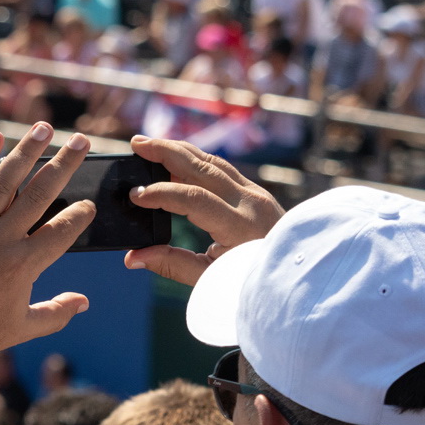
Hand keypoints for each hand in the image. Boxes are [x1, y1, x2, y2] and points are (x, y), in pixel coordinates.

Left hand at [0, 123, 94, 358]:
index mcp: (23, 266)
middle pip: (39, 195)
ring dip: (26, 152)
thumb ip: (56, 313)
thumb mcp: (23, 327)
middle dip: (64, 165)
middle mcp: (0, 242)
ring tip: (43, 128)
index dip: (80, 215)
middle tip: (82, 140)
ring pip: (3, 183)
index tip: (90, 203)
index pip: (61, 231)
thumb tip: (83, 302)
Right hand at [124, 136, 283, 285]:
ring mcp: (255, 193)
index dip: (162, 193)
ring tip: (149, 145)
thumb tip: (133, 257)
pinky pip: (222, 168)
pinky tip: (175, 156)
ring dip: (179, 150)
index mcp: (240, 227)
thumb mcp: (211, 278)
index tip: (136, 195)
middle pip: (203, 168)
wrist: (291, 274)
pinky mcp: (255, 191)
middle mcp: (250, 203)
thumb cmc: (249, 280)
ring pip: (212, 162)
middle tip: (136, 143)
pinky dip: (196, 159)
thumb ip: (172, 265)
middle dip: (166, 152)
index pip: (195, 198)